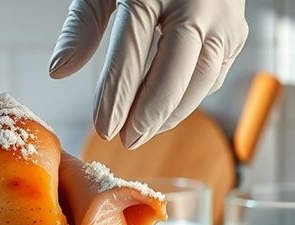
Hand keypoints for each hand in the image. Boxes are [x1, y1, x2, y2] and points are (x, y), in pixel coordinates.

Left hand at [50, 0, 247, 147]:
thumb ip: (82, 27)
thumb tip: (58, 71)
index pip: (132, 53)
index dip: (118, 96)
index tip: (104, 128)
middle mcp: (196, 4)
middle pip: (175, 72)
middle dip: (149, 114)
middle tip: (126, 141)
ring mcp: (223, 18)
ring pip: (202, 79)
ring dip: (172, 114)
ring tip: (142, 132)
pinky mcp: (237, 31)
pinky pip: (214, 74)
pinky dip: (190, 99)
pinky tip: (165, 114)